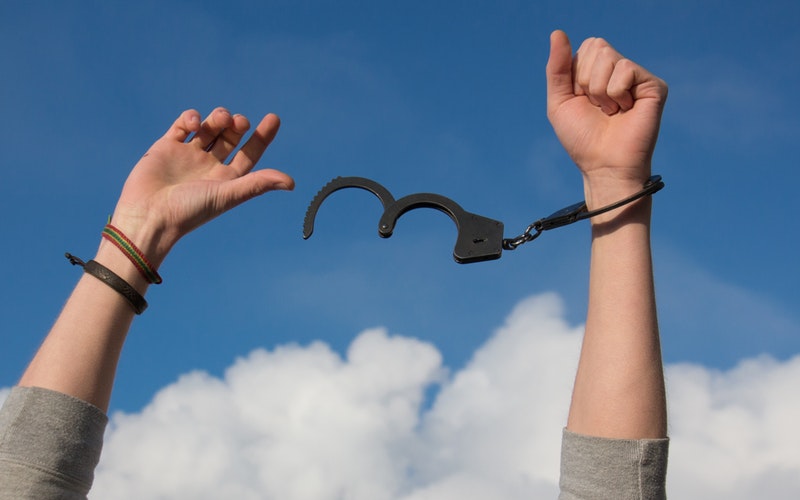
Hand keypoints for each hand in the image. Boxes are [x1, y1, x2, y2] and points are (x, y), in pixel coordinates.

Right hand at [109, 108, 293, 264]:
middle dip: (238, 124)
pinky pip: (183, 125)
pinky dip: (192, 118)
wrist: (149, 215)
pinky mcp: (166, 147)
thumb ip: (257, 184)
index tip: (274, 118)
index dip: (263, 136)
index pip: (249, 154)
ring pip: (209, 128)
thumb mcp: (227, 195)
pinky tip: (195, 123)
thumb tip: (291, 182)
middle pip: (230, 137)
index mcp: (227, 179)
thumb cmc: (190, 211)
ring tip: (220, 120)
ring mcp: (188, 155)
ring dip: (218, 118)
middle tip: (240, 122)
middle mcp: (209, 166)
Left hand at [545, 30, 666, 207]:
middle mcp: (619, 71)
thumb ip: (556, 67)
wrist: (603, 164)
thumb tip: (557, 32)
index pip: (585, 47)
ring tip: (610, 111)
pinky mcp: (654, 86)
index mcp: (598, 71)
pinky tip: (624, 110)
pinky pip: (625, 69)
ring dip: (600, 90)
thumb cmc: (582, 139)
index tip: (583, 100)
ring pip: (608, 57)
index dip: (576, 76)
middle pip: (596, 46)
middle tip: (598, 107)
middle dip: (587, 80)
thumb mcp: (559, 101)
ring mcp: (638, 78)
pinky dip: (615, 93)